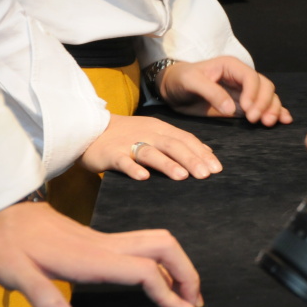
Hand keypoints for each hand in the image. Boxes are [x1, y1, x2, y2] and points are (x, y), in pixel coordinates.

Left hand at [0, 202, 201, 306]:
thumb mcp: (12, 271)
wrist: (3, 213)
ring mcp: (108, 242)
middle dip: (187, 272)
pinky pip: (146, 248)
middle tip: (194, 301)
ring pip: (158, 243)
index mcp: (91, 257)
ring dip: (179, 265)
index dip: (167, 291)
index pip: (143, 270)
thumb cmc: (6, 244)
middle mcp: (107, 246)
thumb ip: (39, 294)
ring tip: (185, 293)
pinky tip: (161, 280)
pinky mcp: (104, 243)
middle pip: (164, 246)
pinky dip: (163, 263)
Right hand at [79, 113, 222, 180]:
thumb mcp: (155, 133)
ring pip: (151, 152)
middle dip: (191, 159)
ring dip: (167, 164)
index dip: (202, 153)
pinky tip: (143, 178)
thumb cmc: (127, 135)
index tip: (217, 169)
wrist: (89, 129)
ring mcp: (128, 142)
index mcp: (161, 128)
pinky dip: (133, 168)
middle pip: (173, 145)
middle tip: (206, 174)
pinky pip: (123, 161)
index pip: (186, 139)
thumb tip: (207, 153)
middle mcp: (148, 133)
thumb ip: (178, 142)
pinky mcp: (111, 153)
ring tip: (182, 176)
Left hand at [158, 57, 292, 126]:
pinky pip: (264, 106)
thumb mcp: (191, 82)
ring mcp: (244, 92)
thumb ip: (211, 92)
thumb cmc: (180, 80)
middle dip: (264, 103)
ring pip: (268, 97)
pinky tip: (284, 119)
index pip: (250, 77)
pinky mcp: (244, 105)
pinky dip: (276, 111)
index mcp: (230, 66)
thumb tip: (231, 109)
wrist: (173, 89)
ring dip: (272, 109)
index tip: (246, 109)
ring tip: (268, 123)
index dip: (253, 92)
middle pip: (265, 86)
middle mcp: (241, 77)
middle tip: (256, 120)